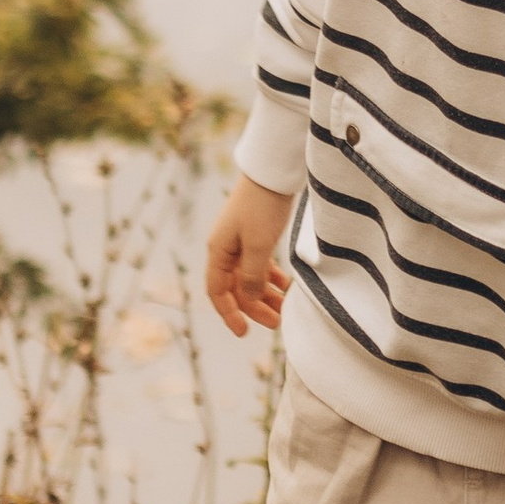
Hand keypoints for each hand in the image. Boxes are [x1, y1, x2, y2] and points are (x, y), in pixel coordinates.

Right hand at [204, 176, 294, 335]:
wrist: (274, 170)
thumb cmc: (263, 205)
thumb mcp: (258, 244)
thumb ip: (251, 276)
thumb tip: (248, 299)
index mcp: (219, 251)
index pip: (217, 291)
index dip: (229, 314)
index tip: (244, 332)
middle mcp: (226, 248)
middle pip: (236, 288)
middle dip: (254, 307)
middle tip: (277, 322)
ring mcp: (241, 241)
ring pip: (250, 277)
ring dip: (266, 294)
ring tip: (286, 309)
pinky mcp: (256, 234)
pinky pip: (260, 265)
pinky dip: (272, 277)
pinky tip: (287, 286)